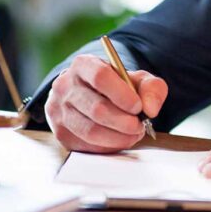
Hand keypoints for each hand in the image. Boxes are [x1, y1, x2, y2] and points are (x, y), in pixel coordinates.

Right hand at [45, 54, 167, 152]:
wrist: (93, 96)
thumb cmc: (116, 87)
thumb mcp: (137, 80)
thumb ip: (151, 89)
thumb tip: (150, 109)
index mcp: (83, 65)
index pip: (100, 77)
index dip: (122, 94)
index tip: (138, 107)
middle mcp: (65, 86)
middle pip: (96, 108)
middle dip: (123, 122)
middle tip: (139, 126)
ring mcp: (59, 110)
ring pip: (90, 130)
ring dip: (117, 137)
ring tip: (133, 135)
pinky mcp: (60, 132)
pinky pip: (85, 145)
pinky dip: (107, 146)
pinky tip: (119, 140)